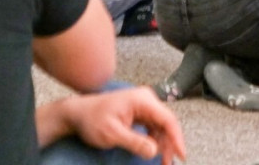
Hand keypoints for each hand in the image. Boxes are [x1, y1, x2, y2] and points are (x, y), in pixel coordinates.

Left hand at [58, 88, 186, 164]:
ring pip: (161, 126)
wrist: (77, 114)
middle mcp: (146, 100)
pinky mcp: (139, 112)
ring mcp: (143, 105)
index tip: (181, 156)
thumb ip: (135, 142)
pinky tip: (153, 150)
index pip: (167, 119)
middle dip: (169, 144)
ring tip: (162, 160)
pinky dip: (154, 139)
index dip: (177, 138)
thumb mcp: (112, 134)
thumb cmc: (92, 121)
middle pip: (166, 123)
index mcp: (143, 100)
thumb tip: (155, 151)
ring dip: (162, 143)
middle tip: (168, 163)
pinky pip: (153, 126)